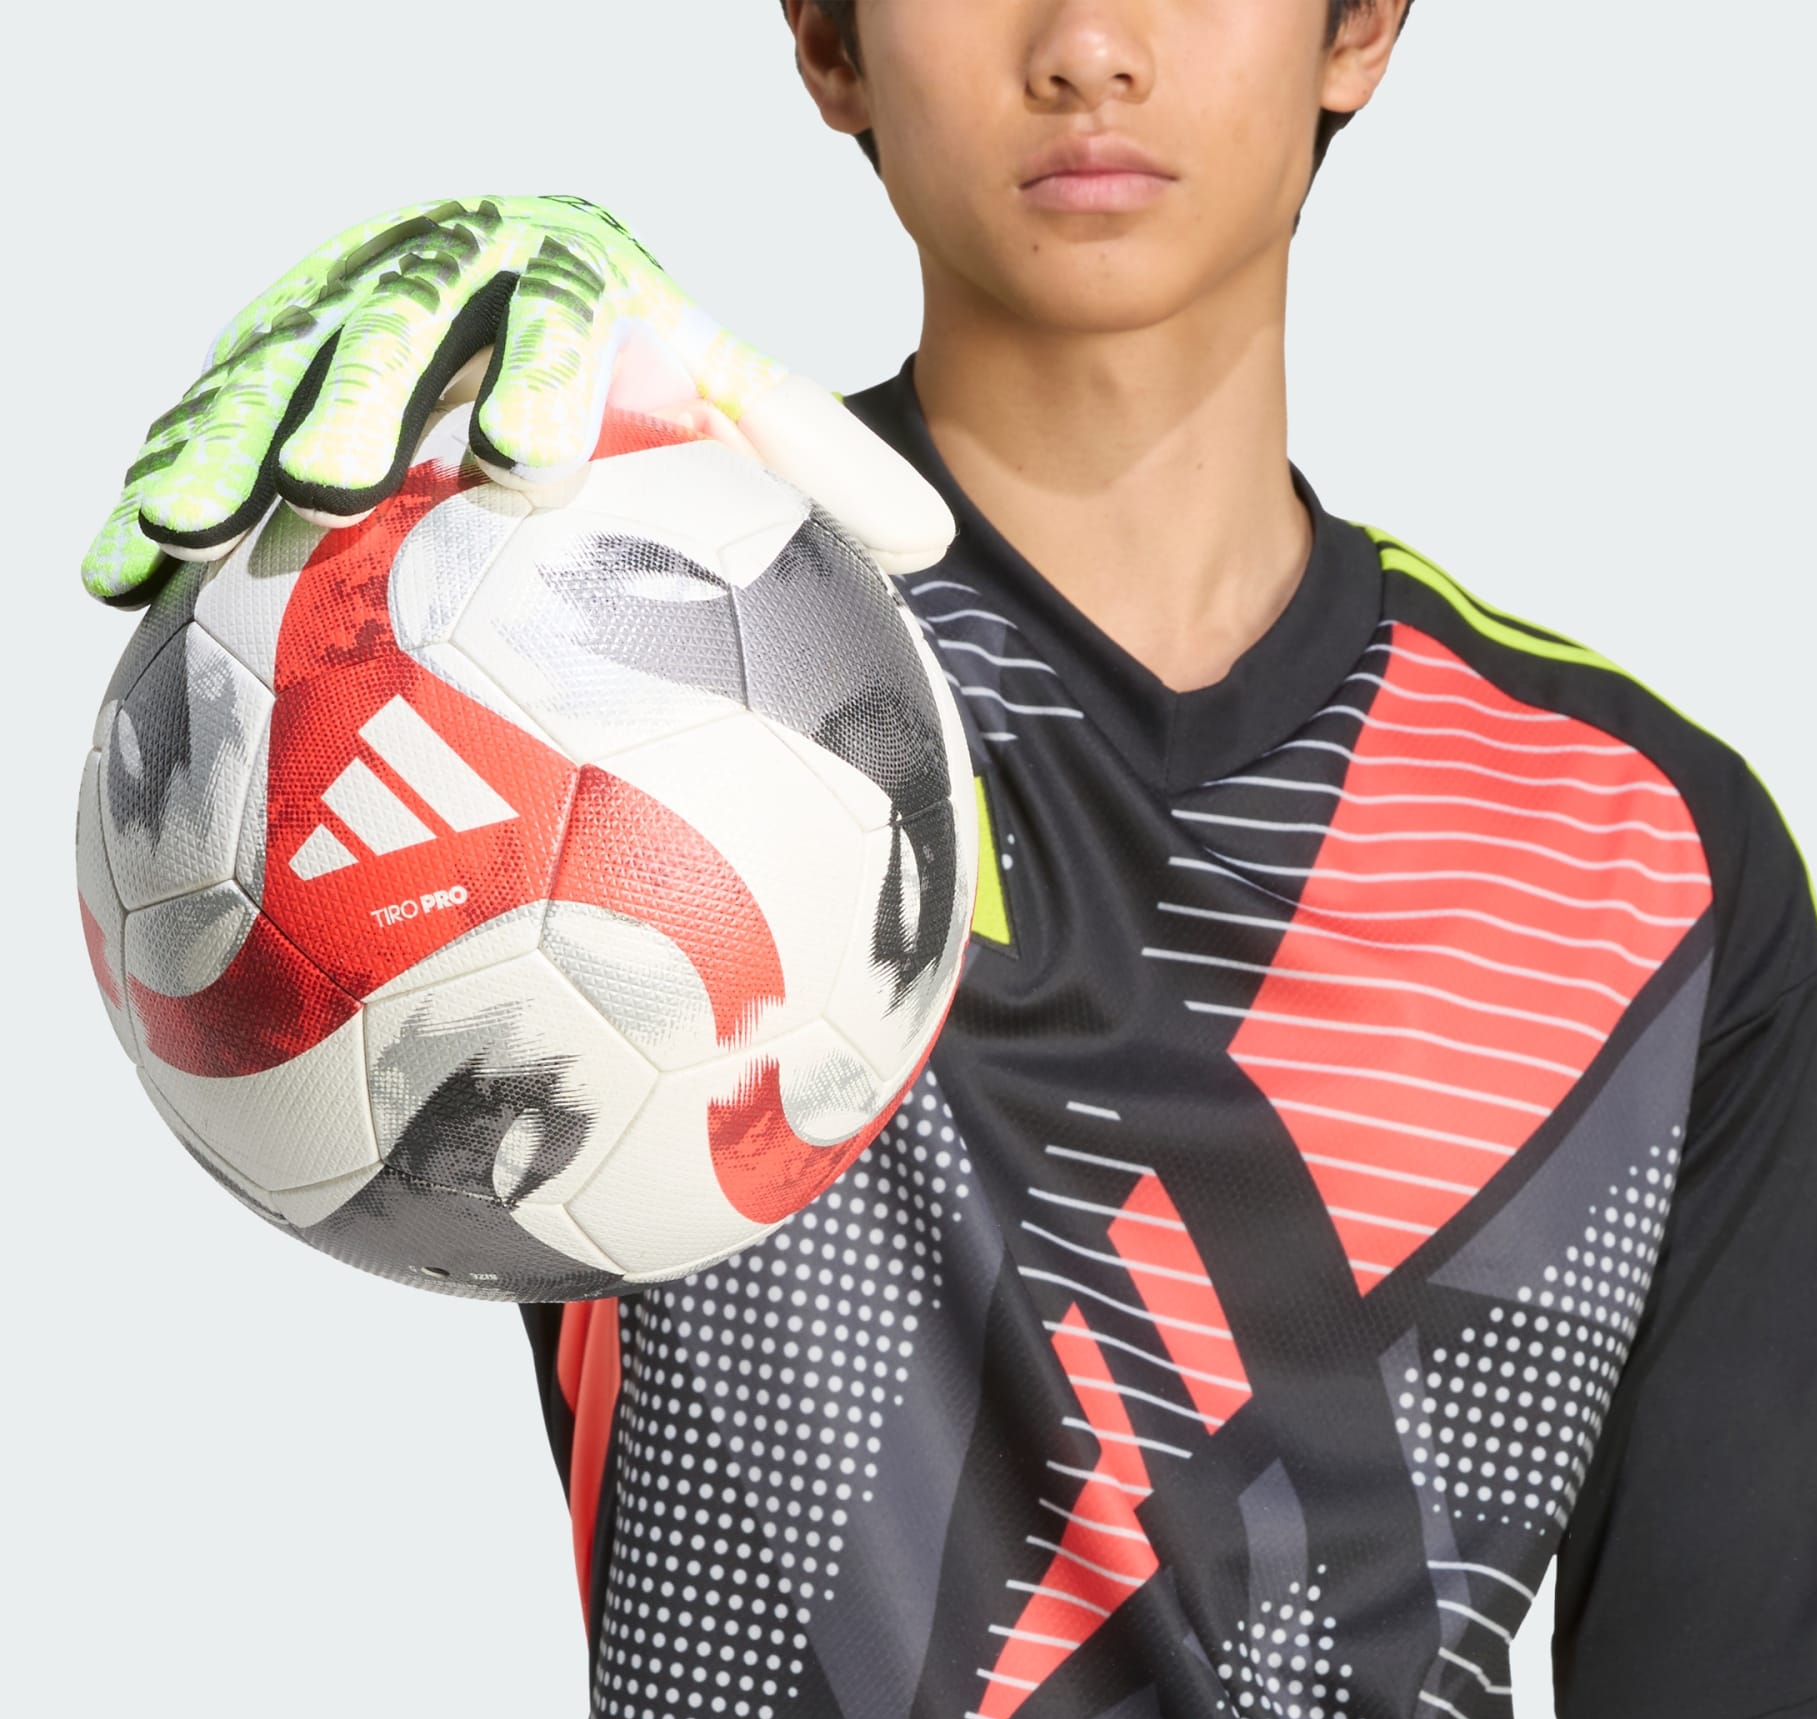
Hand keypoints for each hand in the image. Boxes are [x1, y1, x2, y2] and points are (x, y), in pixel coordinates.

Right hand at [82, 195, 951, 603]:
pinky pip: (198, 426)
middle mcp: (444, 278)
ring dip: (224, 447)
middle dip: (359, 395)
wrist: (519, 278)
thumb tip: (930, 542)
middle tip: (343, 480)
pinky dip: (155, 495)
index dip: (545, 379)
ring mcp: (337, 315)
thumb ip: (809, 452)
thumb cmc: (637, 357)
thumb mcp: (726, 387)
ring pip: (268, 372)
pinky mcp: (261, 361)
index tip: (538, 465)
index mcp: (568, 276)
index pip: (563, 317)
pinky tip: (119, 575)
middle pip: (392, 327)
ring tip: (188, 529)